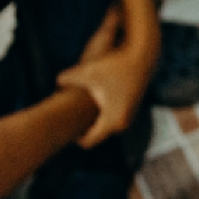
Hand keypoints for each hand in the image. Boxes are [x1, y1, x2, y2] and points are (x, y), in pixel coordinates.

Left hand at [57, 5, 160, 148]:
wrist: (142, 57)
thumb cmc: (115, 65)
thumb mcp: (87, 71)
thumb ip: (68, 78)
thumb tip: (56, 82)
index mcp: (110, 120)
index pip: (88, 141)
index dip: (73, 138)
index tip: (62, 131)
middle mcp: (122, 123)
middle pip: (96, 135)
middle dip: (83, 128)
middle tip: (66, 121)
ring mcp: (129, 117)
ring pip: (105, 125)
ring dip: (93, 120)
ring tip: (78, 111)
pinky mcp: (132, 109)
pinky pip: (113, 118)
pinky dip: (103, 113)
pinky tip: (93, 101)